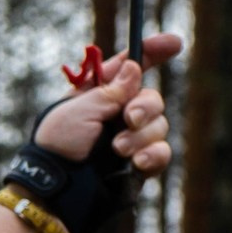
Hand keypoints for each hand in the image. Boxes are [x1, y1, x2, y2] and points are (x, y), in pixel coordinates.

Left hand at [33, 32, 180, 177]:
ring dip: (141, 135)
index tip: (173, 43)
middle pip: (152, 98)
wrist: (58, 189)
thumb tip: (134, 66)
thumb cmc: (59, 144)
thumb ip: (112, 89)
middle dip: (144, 107)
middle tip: (128, 118)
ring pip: (159, 125)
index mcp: (99, 93)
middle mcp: (117, 113)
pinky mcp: (139, 165)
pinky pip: (162, 152)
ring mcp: (130, 139)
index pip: (130, 67)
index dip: (152, 52)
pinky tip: (137, 162)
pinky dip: (153, 154)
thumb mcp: (80, 108)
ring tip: (118, 149)